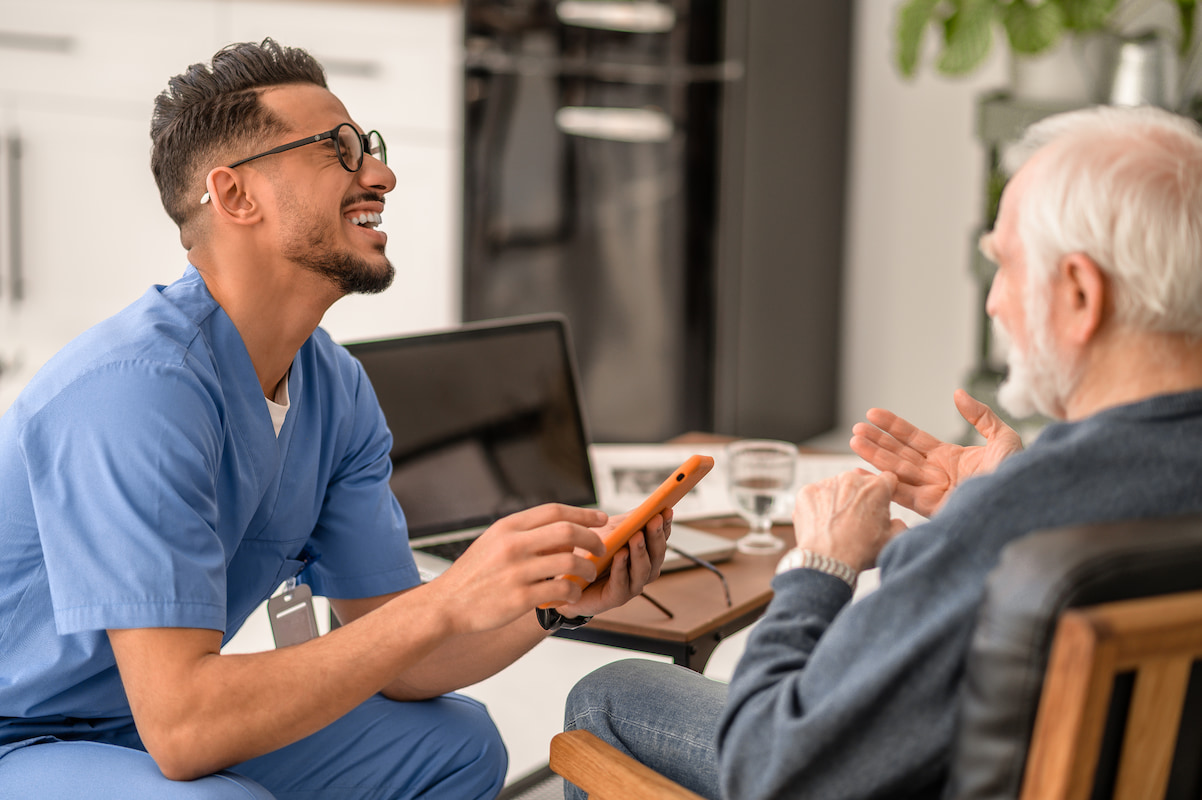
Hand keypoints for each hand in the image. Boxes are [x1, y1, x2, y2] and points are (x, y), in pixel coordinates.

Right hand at [430, 503, 608, 634]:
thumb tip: (565, 534)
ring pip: (569, 562)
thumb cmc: (473, 574)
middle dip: (592, 539)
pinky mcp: (519, 598)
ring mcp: (516, 572)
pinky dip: (573, 592)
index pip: (554, 511)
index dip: (583, 514)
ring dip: (587, 568)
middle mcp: (512, 545)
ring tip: (589, 573)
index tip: (601, 519)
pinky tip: (572, 594)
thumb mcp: (494, 542)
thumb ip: (526, 535)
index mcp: (507, 527)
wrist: (447, 603)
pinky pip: (560, 591)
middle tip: (601, 548)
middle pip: (567, 532)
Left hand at [556, 508, 671, 618]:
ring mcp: (631, 586)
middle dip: (656, 536)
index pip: (660, 539)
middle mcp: (642, 571)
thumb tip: (643, 508)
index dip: (664, 526)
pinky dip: (621, 568)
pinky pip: (622, 584)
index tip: (666, 510)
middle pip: (656, 555)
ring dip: (641, 552)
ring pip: (643, 571)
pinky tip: (619, 555)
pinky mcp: (615, 598)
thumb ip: (626, 524)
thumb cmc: (589, 556)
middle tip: (654, 520)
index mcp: (644, 554)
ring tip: (637, 537)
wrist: (567, 580)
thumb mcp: (608, 533)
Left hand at [793, 470, 905, 570]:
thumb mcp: (891, 540)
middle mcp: (851, 479)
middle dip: (860, 496)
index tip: (879, 503)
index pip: (886, 480)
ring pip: (836, 487)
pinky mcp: (807, 491)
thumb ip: (899, 524)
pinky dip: (818, 506)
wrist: (827, 561)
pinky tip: (822, 522)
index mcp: (876, 487)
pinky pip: (816, 494)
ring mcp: (827, 483)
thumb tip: (896, 522)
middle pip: (859, 482)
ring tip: (837, 523)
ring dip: (838, 499)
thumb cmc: (859, 552)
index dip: (884, 492)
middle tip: (856, 518)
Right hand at [849, 389, 1022, 517]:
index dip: (893, 426)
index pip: (914, 440)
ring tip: (855, 442)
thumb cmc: (1019, 474)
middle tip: (856, 429)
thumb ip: (980, 415)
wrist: (1023, 501)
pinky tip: (864, 474)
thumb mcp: (1003, 438)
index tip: (873, 414)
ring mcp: (932, 492)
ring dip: (875, 457)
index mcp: (950, 459)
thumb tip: (958, 394)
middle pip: (899, 454)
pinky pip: (902, 495)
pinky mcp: (932, 509)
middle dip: (877, 441)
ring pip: (896, 471)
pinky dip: (882, 484)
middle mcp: (937, 475)